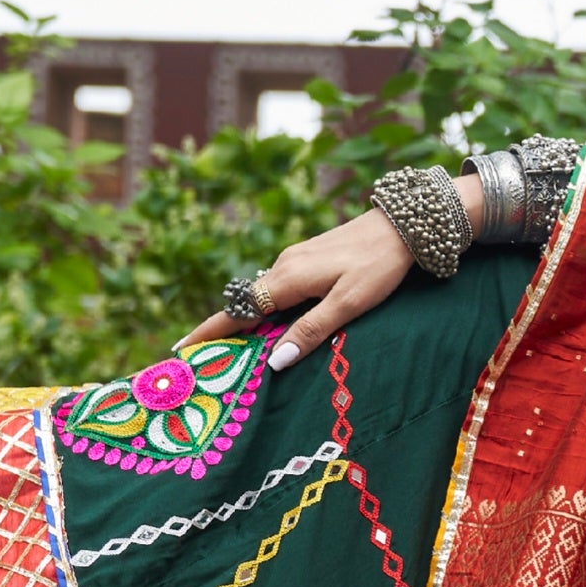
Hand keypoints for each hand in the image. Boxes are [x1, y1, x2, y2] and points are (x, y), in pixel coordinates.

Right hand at [201, 208, 416, 372]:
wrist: (404, 224)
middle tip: (203, 359)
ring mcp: (295, 259)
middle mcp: (284, 267)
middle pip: (245, 304)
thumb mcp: (348, 304)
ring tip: (232, 348)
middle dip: (223, 331)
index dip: (209, 331)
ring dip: (246, 320)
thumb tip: (274, 362)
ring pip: (262, 296)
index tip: (181, 349)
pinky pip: (277, 289)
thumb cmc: (379, 266)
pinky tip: (271, 323)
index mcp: (288, 279)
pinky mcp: (308, 258)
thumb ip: (311, 331)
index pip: (238, 311)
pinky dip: (266, 308)